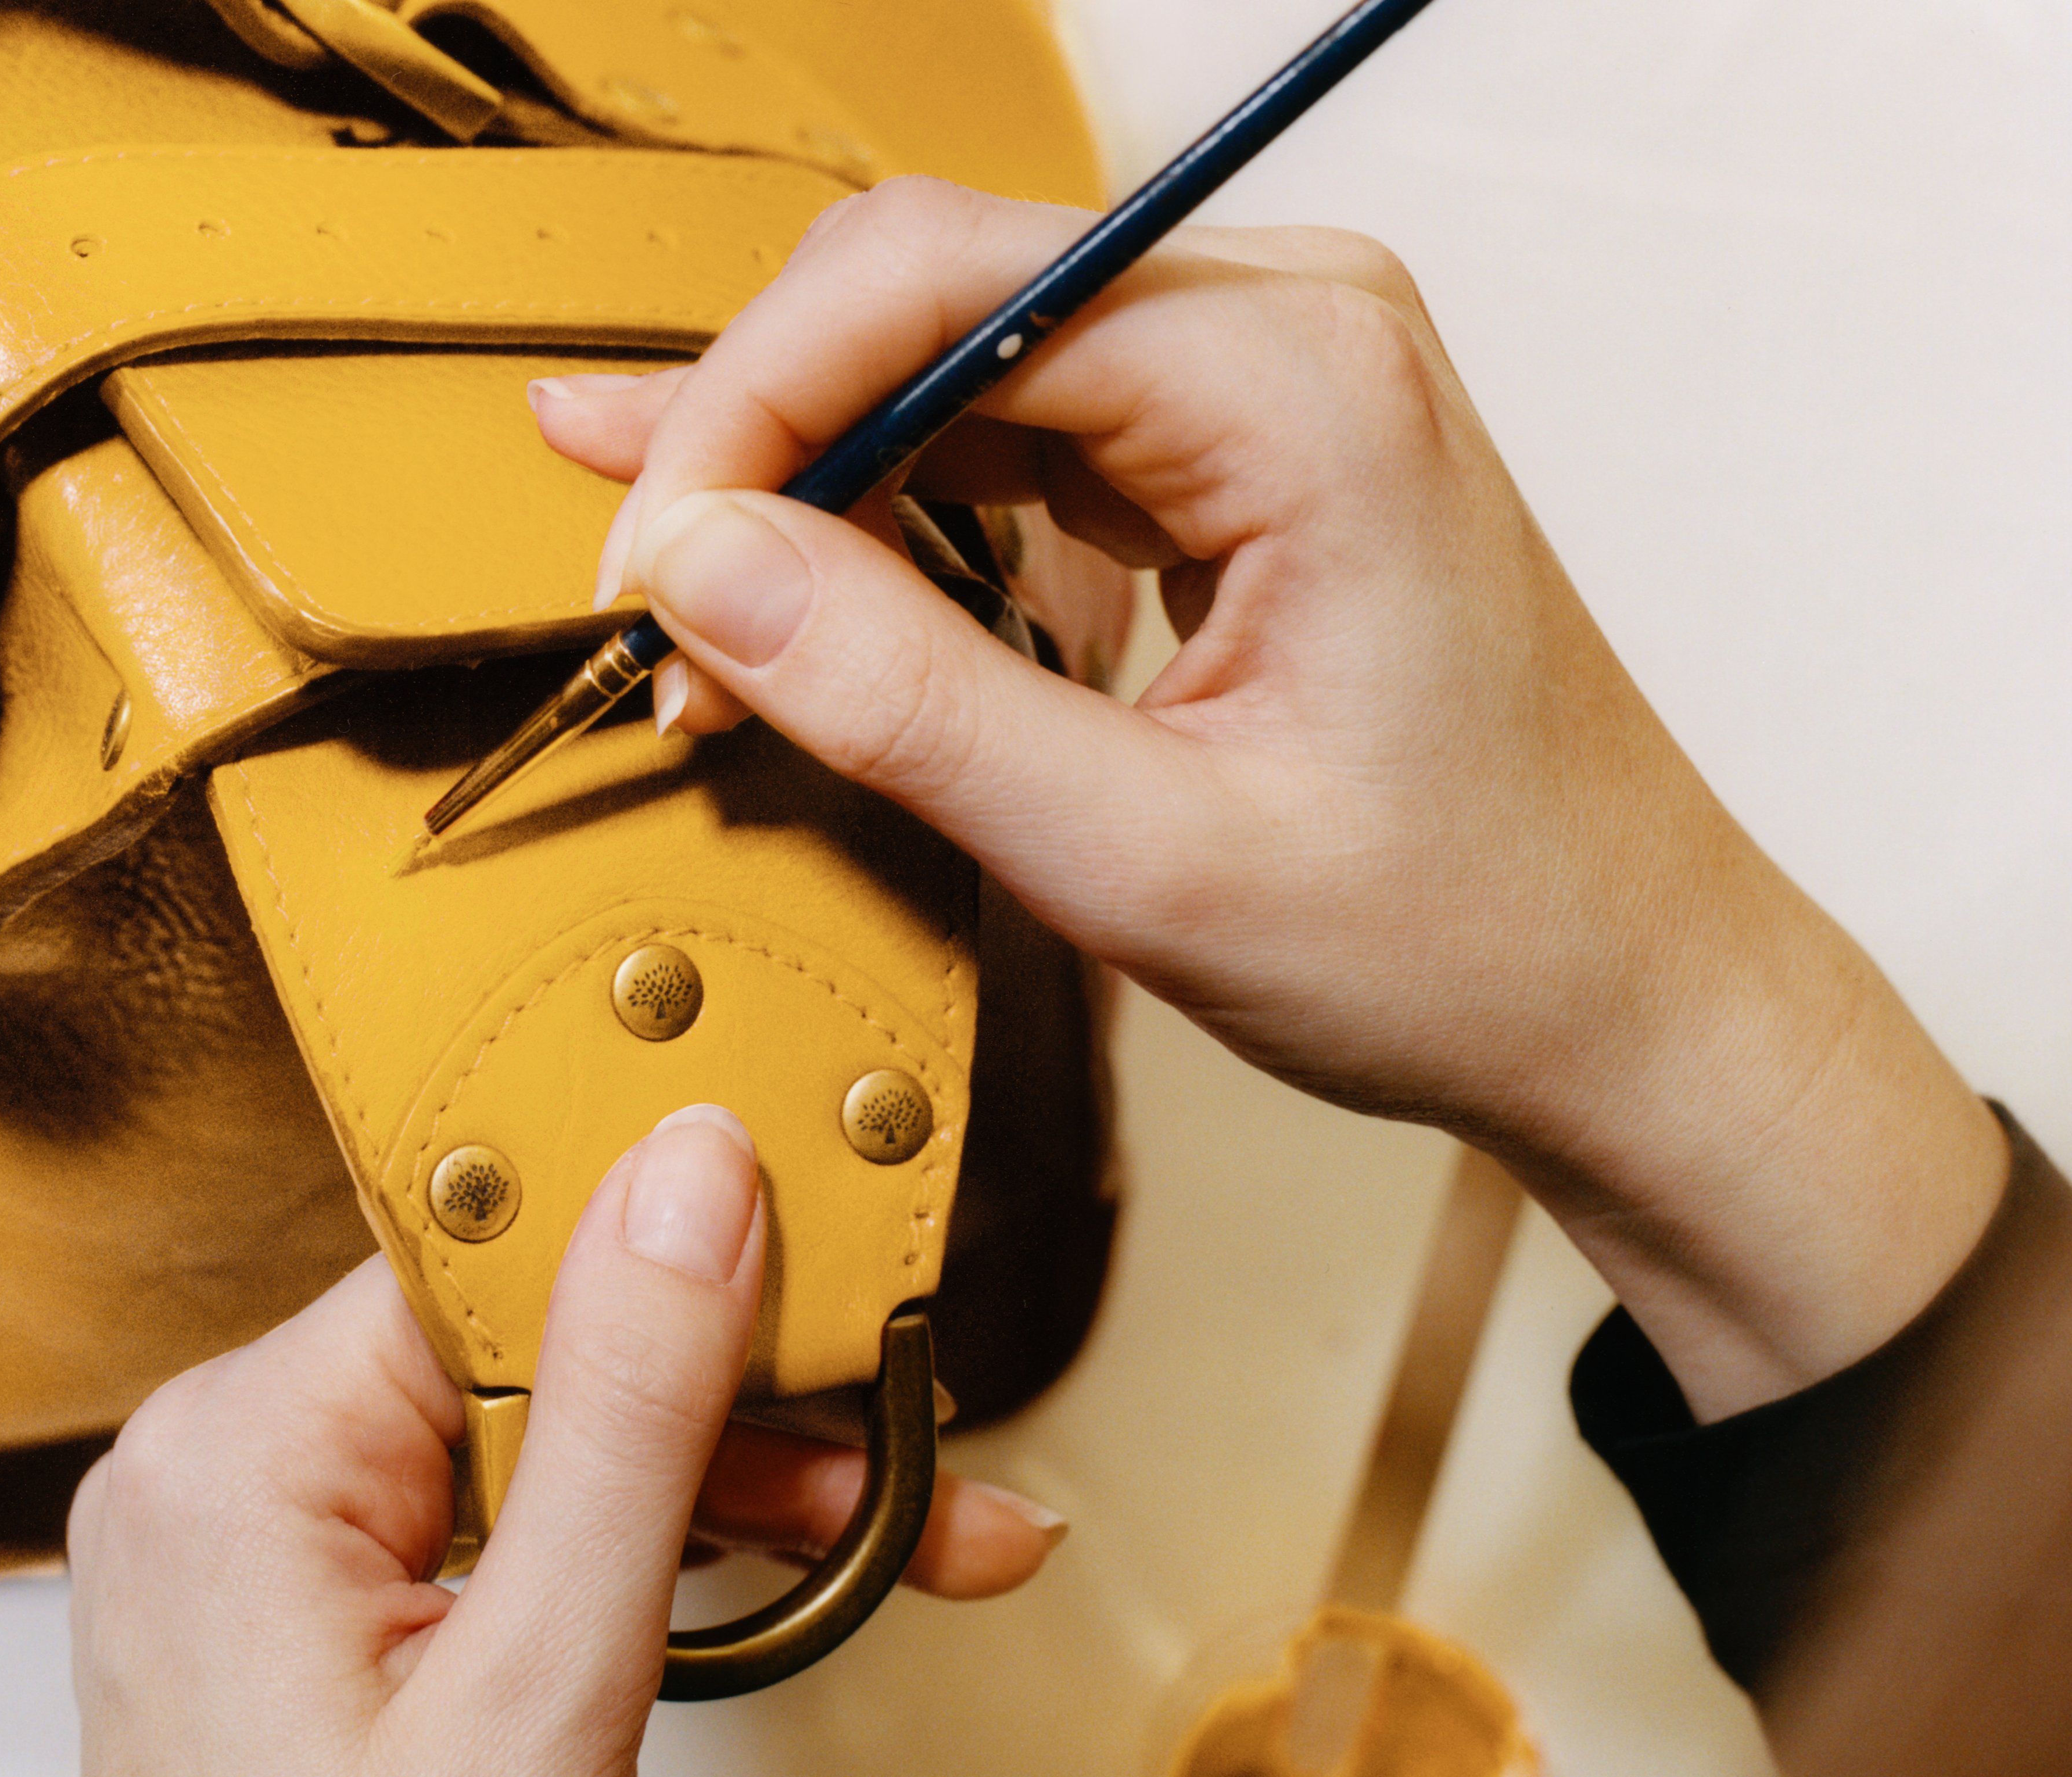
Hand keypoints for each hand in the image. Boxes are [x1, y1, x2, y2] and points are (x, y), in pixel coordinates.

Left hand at [67, 1107, 1066, 1776]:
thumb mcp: (532, 1692)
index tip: (840, 1290)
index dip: (686, 1270)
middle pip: (527, 1358)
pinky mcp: (287, 1618)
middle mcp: (216, 1473)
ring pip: (521, 1446)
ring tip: (882, 1548)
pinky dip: (607, 1557)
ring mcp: (244, 1551)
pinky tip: (739, 1580)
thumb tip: (687, 1186)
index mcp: (236, 1452)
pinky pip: (474, 1526)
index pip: (494, 1266)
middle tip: (913, 1476)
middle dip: (737, 1420)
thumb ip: (624, 1424)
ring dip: (703, 1496)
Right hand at [529, 178, 2003, 1418]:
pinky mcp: (1226, 444)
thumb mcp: (1146, 859)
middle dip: (754, 439)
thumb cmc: (1462, 936)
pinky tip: (781, 587)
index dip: (748, 412)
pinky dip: (877, 512)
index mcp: (1302, 383)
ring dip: (797, 481)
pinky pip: (998, 424)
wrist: (1627, 997)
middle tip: (641, 603)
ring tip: (683, 618)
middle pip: (923, 286)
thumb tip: (697, 569)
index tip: (646, 569)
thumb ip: (906, 700)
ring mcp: (1259, 375)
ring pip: (938, 351)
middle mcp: (1286, 327)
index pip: (934, 288)